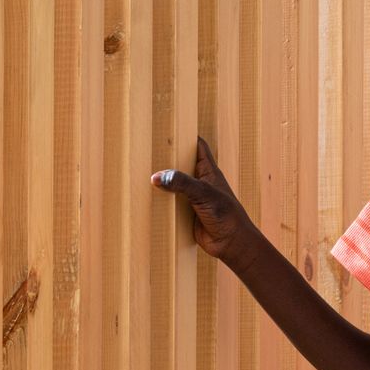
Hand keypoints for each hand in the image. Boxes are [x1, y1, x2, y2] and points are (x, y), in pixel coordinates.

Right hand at [151, 135, 261, 272]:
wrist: (231, 243)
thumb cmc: (226, 215)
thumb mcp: (204, 194)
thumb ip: (182, 183)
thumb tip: (158, 176)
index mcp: (208, 170)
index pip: (197, 146)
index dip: (185, 135)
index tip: (168, 126)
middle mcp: (199, 181)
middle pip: (180, 164)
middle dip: (166, 158)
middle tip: (145, 148)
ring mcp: (191, 197)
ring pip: (172, 184)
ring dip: (160, 182)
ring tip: (138, 170)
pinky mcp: (185, 213)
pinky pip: (169, 204)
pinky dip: (159, 201)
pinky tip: (143, 197)